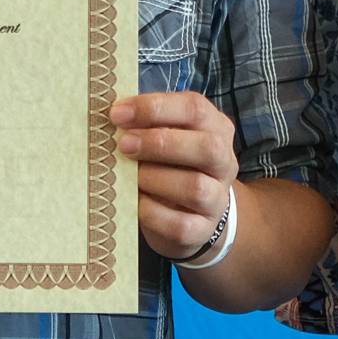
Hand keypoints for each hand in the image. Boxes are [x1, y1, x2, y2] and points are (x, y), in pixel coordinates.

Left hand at [112, 91, 238, 261]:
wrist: (190, 213)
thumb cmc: (169, 164)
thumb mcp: (164, 136)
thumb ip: (146, 124)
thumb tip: (114, 116)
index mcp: (215, 128)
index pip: (195, 108)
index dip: (154, 108)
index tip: (117, 114)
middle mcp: (223, 162)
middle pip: (206, 147)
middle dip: (159, 143)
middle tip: (124, 145)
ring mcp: (217, 199)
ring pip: (196, 188)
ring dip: (154, 179)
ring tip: (128, 176)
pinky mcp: (202, 230)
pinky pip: (180, 224)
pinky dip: (152, 212)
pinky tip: (135, 202)